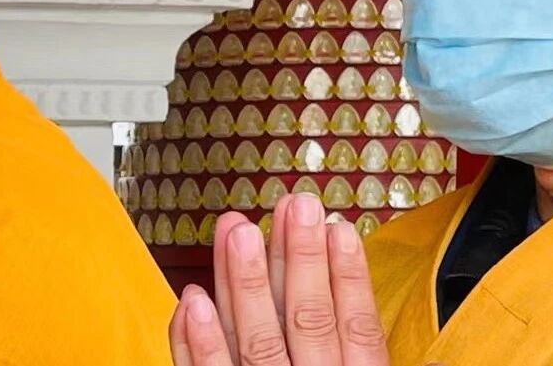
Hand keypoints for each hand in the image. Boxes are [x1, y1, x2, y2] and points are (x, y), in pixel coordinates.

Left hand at [169, 194, 388, 365]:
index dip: (351, 276)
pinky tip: (193, 297)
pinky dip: (197, 340)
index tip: (341, 229)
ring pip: (257, 340)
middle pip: (307, 321)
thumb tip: (352, 273)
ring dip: (246, 282)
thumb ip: (358, 345)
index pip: (359, 329)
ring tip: (238, 231)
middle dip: (300, 258)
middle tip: (293, 207)